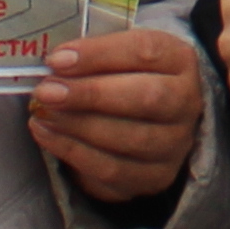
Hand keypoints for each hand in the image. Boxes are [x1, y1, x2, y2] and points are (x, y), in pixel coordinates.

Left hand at [31, 28, 206, 202]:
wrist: (148, 119)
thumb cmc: (125, 77)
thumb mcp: (116, 55)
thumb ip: (91, 57)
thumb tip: (57, 65)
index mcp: (180, 60)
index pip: (145, 51)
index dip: (99, 55)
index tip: (57, 60)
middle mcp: (187, 102)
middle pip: (146, 97)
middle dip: (90, 94)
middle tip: (47, 92)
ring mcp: (176, 143)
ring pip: (130, 138)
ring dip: (78, 126)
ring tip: (43, 114)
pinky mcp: (156, 176)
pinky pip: (113, 169)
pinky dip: (74, 152)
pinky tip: (47, 135)